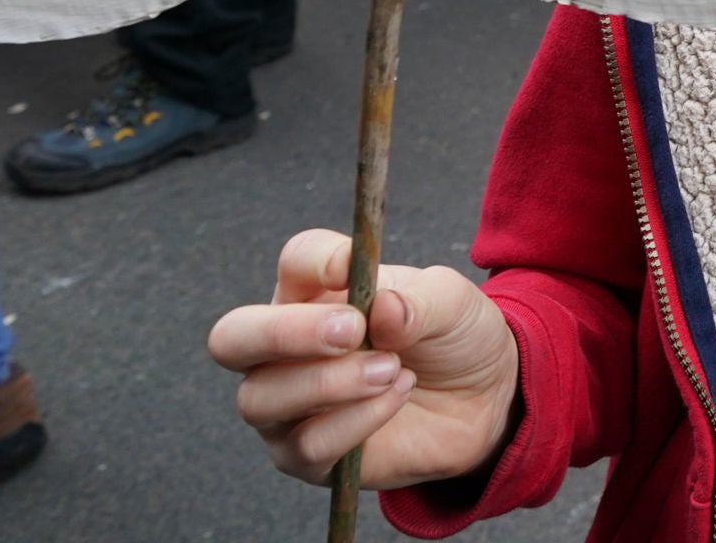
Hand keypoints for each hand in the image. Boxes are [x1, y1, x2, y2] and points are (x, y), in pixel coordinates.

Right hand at [207, 230, 520, 489]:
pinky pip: (307, 445)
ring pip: (262, 397)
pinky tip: (396, 397)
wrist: (483, 400)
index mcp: (317, 292)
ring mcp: (288, 406)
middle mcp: (286, 347)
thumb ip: (420, 301)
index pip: (294, 263)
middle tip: (350, 331)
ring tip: (391, 370)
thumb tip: (382, 309)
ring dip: (331, 382)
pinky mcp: (307, 456)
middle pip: (232, 338)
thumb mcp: (453, 305)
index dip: (317, 260)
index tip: (352, 267)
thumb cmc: (453, 338)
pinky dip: (357, 420)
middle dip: (284, 333)